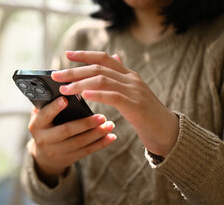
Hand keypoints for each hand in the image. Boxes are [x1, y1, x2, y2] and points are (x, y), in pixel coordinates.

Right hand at [28, 96, 115, 185]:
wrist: (45, 156)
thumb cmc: (46, 127)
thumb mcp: (41, 117)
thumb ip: (47, 104)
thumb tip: (63, 86)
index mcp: (36, 125)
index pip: (45, 115)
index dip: (54, 108)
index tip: (65, 99)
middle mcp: (45, 139)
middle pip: (66, 131)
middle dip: (85, 123)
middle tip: (101, 116)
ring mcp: (57, 151)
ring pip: (80, 142)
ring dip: (97, 133)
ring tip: (110, 124)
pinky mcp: (69, 158)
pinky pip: (87, 151)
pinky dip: (101, 144)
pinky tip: (111, 136)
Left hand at [52, 51, 178, 156]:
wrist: (168, 131)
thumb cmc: (147, 114)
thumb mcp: (134, 91)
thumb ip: (122, 75)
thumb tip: (114, 56)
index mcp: (129, 75)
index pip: (105, 58)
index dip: (85, 54)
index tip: (67, 54)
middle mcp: (131, 79)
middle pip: (99, 68)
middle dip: (74, 71)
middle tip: (56, 75)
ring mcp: (134, 91)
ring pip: (102, 80)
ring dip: (80, 83)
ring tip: (64, 88)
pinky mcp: (135, 106)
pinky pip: (113, 96)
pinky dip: (97, 94)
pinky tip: (84, 95)